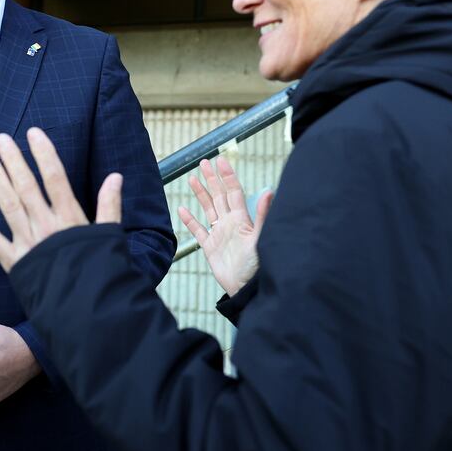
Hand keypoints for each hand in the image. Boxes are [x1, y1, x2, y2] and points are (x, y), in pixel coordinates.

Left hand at [0, 128, 121, 271]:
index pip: (55, 177)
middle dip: (13, 160)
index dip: (44, 153)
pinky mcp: (16, 263)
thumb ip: (110, 205)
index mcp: (70, 218)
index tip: (33, 133)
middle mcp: (46, 226)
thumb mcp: (109, 236)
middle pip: (26, 186)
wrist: (86, 307)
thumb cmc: (100, 271)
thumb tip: (115, 177)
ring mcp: (29, 244)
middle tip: (1, 139)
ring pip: (9, 206)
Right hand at [178, 157, 272, 295]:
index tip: (221, 161)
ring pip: (208, 208)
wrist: (246, 289)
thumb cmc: (256, 266)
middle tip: (204, 162)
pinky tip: (182, 209)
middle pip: (219, 196)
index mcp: (241, 219)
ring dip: (200, 194)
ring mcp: (219, 234)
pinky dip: (189, 220)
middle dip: (212, 179)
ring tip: (192, 178)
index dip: (227, 176)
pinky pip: (197, 231)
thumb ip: (261, 215)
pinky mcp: (210, 248)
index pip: (233, 192)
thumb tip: (269, 192)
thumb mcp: (260, 238)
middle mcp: (229, 223)